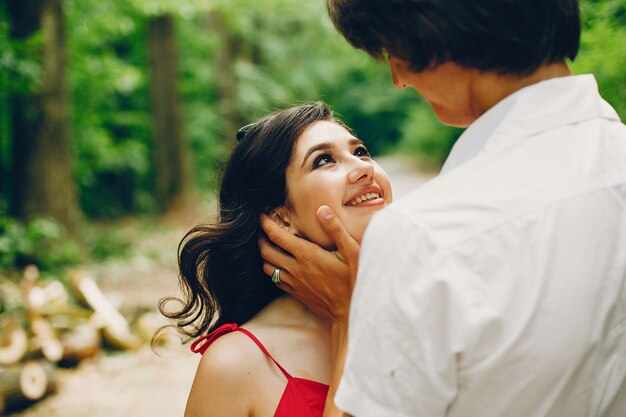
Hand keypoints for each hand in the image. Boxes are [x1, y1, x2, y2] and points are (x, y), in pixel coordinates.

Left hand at [259, 206, 359, 323]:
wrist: (350, 312)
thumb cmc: (353, 280)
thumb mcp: (351, 251)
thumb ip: (335, 229)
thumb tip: (322, 209)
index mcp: (306, 255)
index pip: (277, 237)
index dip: (266, 224)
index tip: (261, 216)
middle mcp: (295, 269)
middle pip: (266, 251)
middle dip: (261, 238)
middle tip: (262, 229)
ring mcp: (294, 283)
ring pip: (267, 267)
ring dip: (265, 255)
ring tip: (268, 245)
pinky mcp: (296, 294)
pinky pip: (275, 280)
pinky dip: (272, 269)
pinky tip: (278, 265)